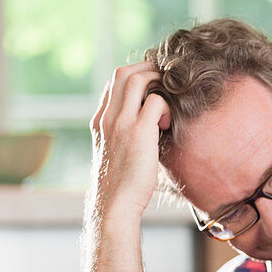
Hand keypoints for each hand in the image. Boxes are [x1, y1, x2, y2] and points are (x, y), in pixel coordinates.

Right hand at [88, 61, 170, 223]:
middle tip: (167, 77)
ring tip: (171, 95)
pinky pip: (156, 102)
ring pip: (135, 79)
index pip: (113, 84)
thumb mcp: (118, 153)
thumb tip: (151, 128)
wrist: (114, 204)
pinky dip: (167, 105)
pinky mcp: (138, 132)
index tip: (153, 82)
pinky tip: (169, 123)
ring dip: (157, 80)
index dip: (135, 76)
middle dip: (147, 68)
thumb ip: (127, 135)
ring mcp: (121, 123)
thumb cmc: (122, 184)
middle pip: (122, 72)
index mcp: (100, 121)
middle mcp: (107, 117)